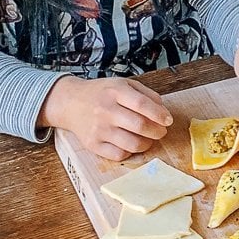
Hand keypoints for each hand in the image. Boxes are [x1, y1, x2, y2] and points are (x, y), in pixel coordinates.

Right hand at [39, 74, 172, 162]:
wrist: (70, 102)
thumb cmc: (100, 93)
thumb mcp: (123, 84)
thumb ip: (145, 94)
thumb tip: (163, 111)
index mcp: (115, 91)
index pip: (142, 104)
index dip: (159, 114)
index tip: (168, 120)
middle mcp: (106, 110)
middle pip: (140, 126)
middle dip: (157, 131)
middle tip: (161, 131)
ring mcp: (98, 129)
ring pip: (132, 144)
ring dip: (147, 144)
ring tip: (148, 139)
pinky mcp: (93, 145)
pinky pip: (119, 155)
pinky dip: (130, 152)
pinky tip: (131, 144)